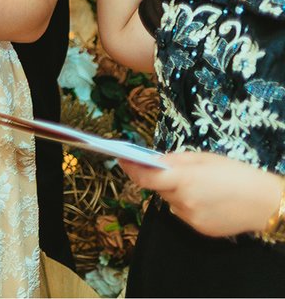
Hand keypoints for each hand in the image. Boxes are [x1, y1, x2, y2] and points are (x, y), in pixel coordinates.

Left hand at [122, 150, 284, 237]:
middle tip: (172, 170)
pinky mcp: (199, 228)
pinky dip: (188, 204)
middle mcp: (183, 200)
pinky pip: (184, 213)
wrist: (264, 203)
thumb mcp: (204, 158)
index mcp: (183, 179)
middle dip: (161, 179)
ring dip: (175, 192)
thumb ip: (176, 160)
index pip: (145, 177)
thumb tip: (154, 161)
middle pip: (158, 189)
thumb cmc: (236, 174)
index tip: (121, 159)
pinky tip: (206, 199)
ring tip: (198, 185)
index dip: (130, 169)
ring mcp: (190, 217)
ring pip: (171, 201)